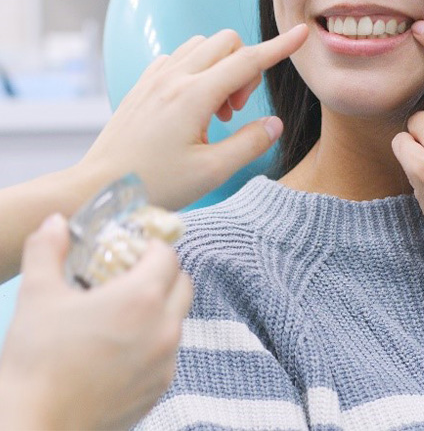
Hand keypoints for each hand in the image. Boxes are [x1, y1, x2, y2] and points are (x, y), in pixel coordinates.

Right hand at [0, 213, 191, 430]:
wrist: (32, 428)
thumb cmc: (36, 360)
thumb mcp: (37, 294)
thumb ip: (48, 249)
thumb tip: (55, 221)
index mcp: (142, 298)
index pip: (168, 254)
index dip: (150, 246)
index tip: (131, 249)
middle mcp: (164, 328)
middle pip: (182, 283)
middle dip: (163, 273)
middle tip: (130, 275)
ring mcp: (165, 362)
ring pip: (178, 319)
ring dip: (161, 307)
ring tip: (124, 311)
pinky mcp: (159, 390)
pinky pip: (168, 352)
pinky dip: (154, 341)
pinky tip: (122, 346)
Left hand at [79, 24, 308, 209]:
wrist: (98, 188)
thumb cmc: (153, 185)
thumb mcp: (211, 171)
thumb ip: (249, 143)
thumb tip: (274, 124)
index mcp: (193, 96)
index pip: (248, 60)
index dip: (279, 48)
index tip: (300, 35)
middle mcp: (173, 78)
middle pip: (226, 43)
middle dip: (244, 68)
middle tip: (235, 111)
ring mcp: (154, 79)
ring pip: (201, 46)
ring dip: (220, 68)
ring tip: (214, 110)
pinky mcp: (142, 86)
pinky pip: (178, 58)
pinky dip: (196, 70)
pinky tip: (191, 105)